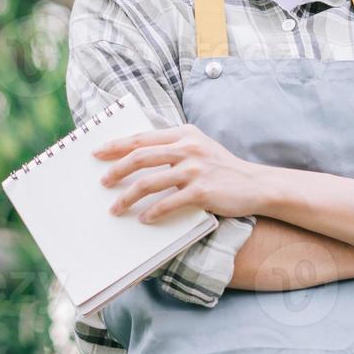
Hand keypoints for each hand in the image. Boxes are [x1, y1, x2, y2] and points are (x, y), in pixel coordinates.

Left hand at [93, 122, 269, 222]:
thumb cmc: (221, 167)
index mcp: (183, 134)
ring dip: (128, 197)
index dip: (116, 145)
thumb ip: (173, 146)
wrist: (255, 184)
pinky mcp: (202, 191)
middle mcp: (188, 147)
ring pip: (149, 182)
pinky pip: (168, 203)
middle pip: (140, 157)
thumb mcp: (198, 146)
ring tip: (116, 208)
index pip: (142, 138)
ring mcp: (195, 169)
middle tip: (103, 183)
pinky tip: (144, 219)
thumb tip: (136, 154)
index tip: (97, 153)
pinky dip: (153, 212)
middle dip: (116, 170)